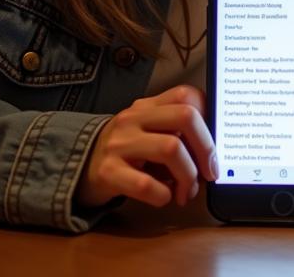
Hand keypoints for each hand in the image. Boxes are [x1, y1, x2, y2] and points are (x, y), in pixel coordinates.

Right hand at [76, 85, 217, 208]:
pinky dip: (164, 194)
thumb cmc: (127, 150)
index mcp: (148, 105)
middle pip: (185, 117)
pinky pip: (146, 183)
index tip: (215, 142)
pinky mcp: (108, 172)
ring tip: (187, 191)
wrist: (78, 165)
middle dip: (206, 147)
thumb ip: (175, 130)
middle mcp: (134, 118)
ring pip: (171, 148)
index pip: (186, 94)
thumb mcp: (148, 130)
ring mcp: (120, 143)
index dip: (208, 116)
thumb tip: (214, 149)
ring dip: (188, 175)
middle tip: (211, 171)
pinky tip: (165, 198)